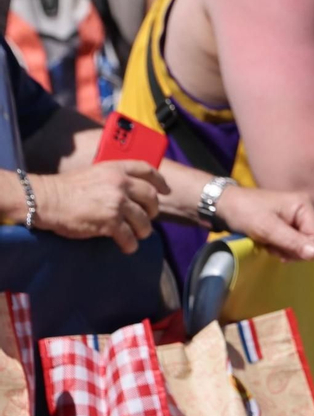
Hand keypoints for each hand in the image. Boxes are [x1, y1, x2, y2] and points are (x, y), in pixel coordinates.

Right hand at [31, 161, 167, 252]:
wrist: (46, 199)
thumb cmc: (66, 188)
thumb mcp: (94, 174)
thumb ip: (114, 179)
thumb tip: (130, 193)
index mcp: (116, 169)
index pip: (148, 170)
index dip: (160, 181)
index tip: (166, 191)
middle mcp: (120, 183)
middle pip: (151, 197)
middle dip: (152, 210)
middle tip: (147, 218)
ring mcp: (117, 202)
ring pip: (144, 220)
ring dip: (143, 230)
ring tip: (136, 235)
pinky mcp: (110, 221)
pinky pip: (129, 236)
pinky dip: (130, 244)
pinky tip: (126, 247)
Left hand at [214, 185, 313, 260]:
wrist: (224, 205)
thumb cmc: (245, 212)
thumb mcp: (267, 228)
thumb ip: (292, 241)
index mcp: (304, 206)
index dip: (304, 248)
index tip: (282, 251)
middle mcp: (304, 210)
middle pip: (312, 240)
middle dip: (293, 249)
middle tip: (273, 247)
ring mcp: (296, 217)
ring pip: (302, 243)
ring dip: (286, 249)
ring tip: (268, 244)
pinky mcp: (288, 223)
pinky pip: (293, 241)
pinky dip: (281, 247)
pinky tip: (269, 243)